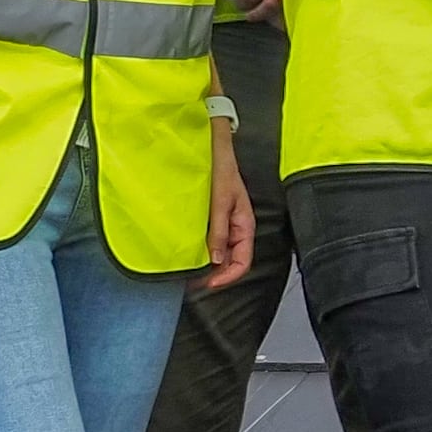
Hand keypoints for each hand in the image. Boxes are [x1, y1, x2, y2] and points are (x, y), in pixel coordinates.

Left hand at [202, 125, 256, 292]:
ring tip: (188, 271)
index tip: (209, 283)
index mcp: (244, 225)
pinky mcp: (210, 219)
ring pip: (218, 253)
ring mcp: (222, 224)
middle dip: (215, 274)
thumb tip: (216, 260)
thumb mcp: (220, 201)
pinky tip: (187, 252)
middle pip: (230, 261)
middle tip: (193, 281)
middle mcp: (235, 228)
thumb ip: (218, 231)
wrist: (211, 148)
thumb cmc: (221, 169)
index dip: (228, 276)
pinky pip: (208, 241)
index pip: (243, 261)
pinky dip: (199, 250)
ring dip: (206, 264)